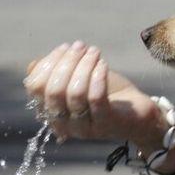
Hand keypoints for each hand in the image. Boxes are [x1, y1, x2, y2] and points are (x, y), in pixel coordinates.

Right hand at [23, 41, 160, 146]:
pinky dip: (98, 76)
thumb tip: (34, 65)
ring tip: (94, 52)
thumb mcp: (78, 79)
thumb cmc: (107, 95)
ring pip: (74, 93)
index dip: (48, 64)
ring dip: (84, 66)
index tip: (65, 48)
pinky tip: (103, 63)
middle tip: (81, 46)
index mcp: (51, 113)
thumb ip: (57, 73)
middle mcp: (63, 125)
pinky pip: (95, 98)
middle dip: (66, 62)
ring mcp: (84, 128)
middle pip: (53, 90)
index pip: (35, 87)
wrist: (139, 115)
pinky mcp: (105, 124)